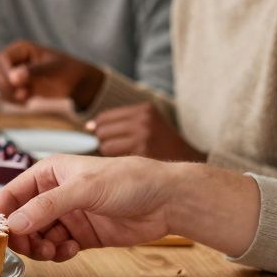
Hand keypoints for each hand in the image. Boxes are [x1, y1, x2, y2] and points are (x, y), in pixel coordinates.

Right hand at [0, 41, 103, 108]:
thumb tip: (14, 78)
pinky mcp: (15, 87)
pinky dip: (13, 101)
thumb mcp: (53, 70)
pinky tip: (28, 102)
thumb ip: (33, 72)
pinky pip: (4, 95)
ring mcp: (13, 74)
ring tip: (26, 99)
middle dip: (5, 85)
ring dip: (8, 95)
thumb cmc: (67, 71)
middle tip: (22, 95)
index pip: (1, 59)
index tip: (16, 85)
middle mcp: (13, 60)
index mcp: (21, 49)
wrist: (76, 84)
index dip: (5, 72)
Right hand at [0, 155, 175, 260]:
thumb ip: (48, 206)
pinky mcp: (83, 235)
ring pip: (39, 237)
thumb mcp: (85, 189)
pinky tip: (72, 250)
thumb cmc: (129, 180)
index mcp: (49, 174)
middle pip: (23, 220)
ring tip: (55, 250)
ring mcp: (69, 216)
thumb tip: (16, 223)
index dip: (3, 213)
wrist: (166, 201)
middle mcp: (55, 195)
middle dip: (23, 236)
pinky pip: (58, 248)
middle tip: (31, 248)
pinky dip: (59, 253)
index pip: (13, 194)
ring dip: (41, 248)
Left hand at [87, 103, 205, 161]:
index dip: (99, 129)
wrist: (188, 163)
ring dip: (109, 154)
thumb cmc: (162, 145)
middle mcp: (143, 121)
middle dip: (104, 141)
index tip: (103, 138)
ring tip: (125, 158)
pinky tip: (129, 167)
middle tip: (119, 150)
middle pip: (101, 131)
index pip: (103, 118)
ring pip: (104, 146)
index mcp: (144, 109)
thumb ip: (119, 122)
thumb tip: (88, 126)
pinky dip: (115, 165)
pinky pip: (112, 160)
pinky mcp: (142, 156)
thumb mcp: (147, 123)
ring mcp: (143, 138)